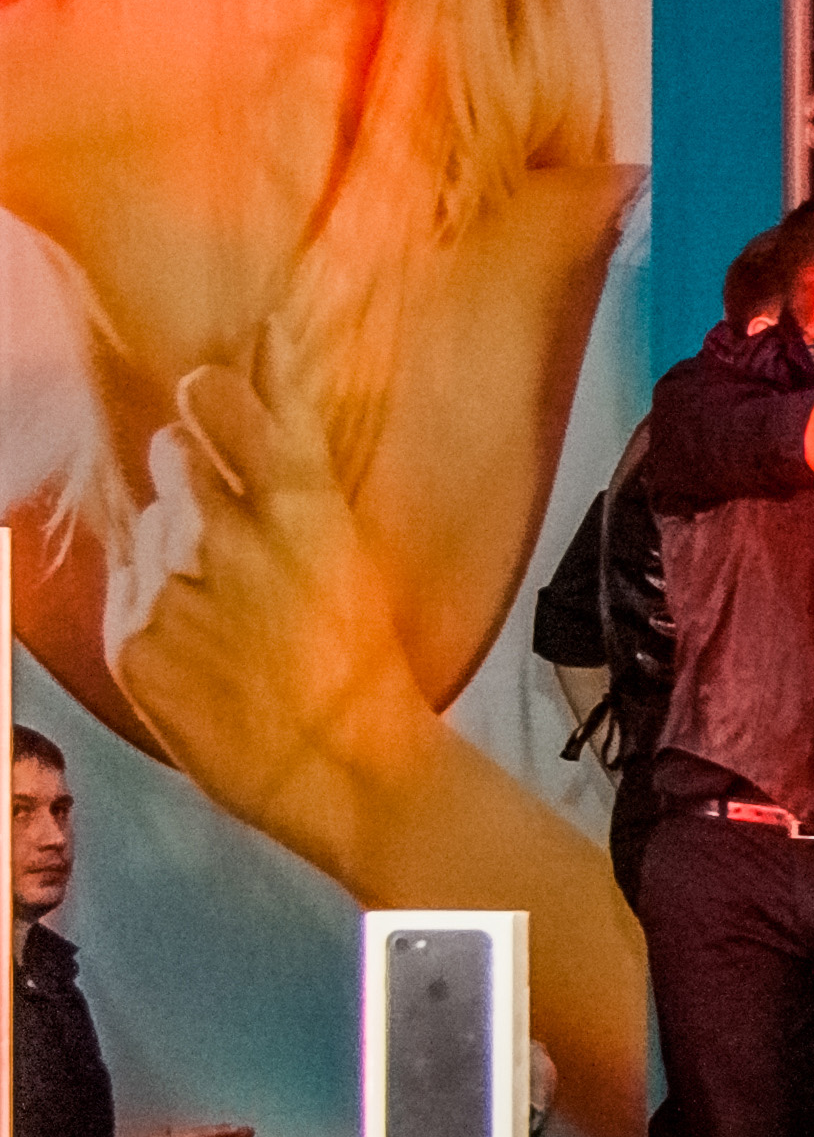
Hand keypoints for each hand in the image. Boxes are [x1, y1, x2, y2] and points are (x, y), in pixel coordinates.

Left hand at [106, 359, 437, 873]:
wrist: (345, 767)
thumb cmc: (362, 664)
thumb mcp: (349, 548)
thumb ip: (293, 465)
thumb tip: (257, 369)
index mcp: (302, 507)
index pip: (230, 402)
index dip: (218, 390)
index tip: (215, 386)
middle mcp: (228, 535)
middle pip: (173, 452)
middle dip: (192, 472)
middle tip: (228, 527)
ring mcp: (173, 587)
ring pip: (150, 526)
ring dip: (176, 548)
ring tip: (227, 607)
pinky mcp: (133, 638)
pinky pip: (129, 591)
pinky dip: (156, 610)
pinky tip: (204, 647)